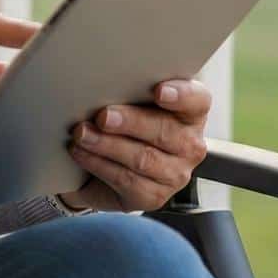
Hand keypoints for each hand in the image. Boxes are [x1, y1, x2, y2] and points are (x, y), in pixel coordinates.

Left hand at [62, 79, 210, 211]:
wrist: (105, 166)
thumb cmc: (122, 122)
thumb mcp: (126, 100)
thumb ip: (127, 89)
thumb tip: (99, 81)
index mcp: (190, 112)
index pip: (197, 100)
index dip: (181, 95)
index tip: (159, 91)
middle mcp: (189, 144)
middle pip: (165, 130)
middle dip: (130, 122)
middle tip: (103, 116)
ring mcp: (175, 174)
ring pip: (143, 158)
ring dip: (107, 144)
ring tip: (82, 133)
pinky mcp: (153, 196)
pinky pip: (126, 180)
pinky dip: (98, 164)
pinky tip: (81, 152)